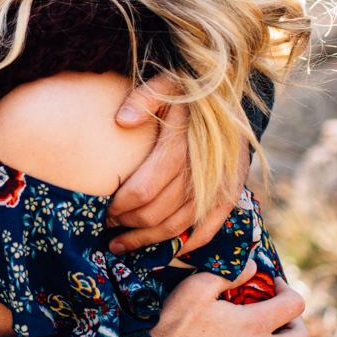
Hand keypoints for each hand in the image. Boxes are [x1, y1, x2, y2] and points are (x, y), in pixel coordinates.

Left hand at [106, 75, 249, 254]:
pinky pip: (207, 231)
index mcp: (182, 147)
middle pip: (157, 213)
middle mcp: (202, 173)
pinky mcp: (229, 198)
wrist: (234, 101)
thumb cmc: (190, 94)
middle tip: (105, 229)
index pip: (143, 190)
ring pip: (178, 228)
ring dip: (147, 242)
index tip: (102, 209)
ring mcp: (218, 189)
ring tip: (121, 245)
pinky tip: (162, 252)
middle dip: (127, 225)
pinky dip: (185, 246)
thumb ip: (144, 99)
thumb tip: (121, 121)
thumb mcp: (167, 84)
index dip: (119, 205)